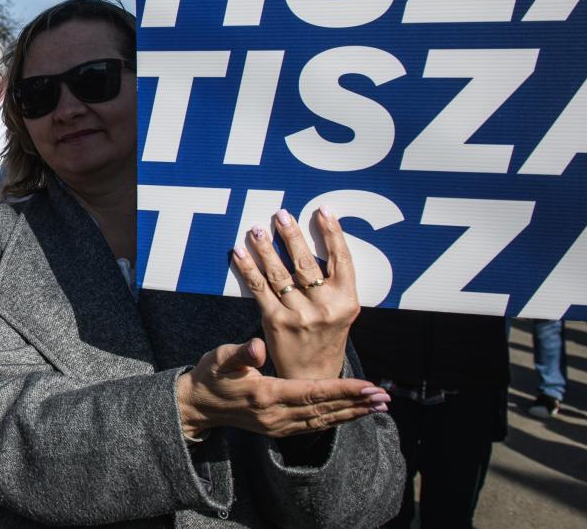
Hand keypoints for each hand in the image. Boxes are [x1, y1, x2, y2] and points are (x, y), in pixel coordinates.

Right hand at [176, 338, 388, 437]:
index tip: (369, 386)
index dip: (344, 389)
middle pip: (325, 409)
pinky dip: (337, 420)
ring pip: (324, 421)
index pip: (314, 392)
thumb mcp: (220, 358)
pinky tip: (352, 414)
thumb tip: (258, 347)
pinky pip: (315, 426)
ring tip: (378, 407)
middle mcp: (276, 416)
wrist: (197, 404)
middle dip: (356, 403)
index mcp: (266, 395)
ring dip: (352, 414)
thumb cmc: (209, 375)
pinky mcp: (279, 429)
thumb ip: (241, 353)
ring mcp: (279, 426)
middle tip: (384, 398)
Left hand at [231, 206, 358, 379]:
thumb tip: (318, 241)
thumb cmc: (327, 334)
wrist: (313, 375)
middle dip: (292, 235)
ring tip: (257, 229)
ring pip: (279, 273)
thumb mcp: (342, 310)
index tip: (322, 211)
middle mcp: (325, 307)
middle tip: (281, 214)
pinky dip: (248, 268)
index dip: (333, 233)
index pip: (342, 259)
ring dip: (266, 247)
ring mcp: (299, 315)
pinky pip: (259, 288)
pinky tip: (239, 253)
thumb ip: (333, 282)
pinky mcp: (275, 321)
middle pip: (305, 263)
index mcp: (346, 301)